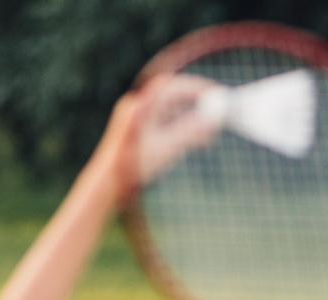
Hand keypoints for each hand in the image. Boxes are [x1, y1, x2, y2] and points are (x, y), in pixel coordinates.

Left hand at [95, 72, 220, 203]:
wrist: (109, 185)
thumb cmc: (134, 167)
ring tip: (210, 131)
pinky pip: (166, 122)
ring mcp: (138, 120)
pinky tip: (197, 141)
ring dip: (192, 117)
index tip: (217, 94)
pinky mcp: (140, 132)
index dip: (197, 87)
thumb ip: (192, 130)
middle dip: (197, 102)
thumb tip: (216, 117)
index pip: (173, 86)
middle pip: (173, 96)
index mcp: (142, 106)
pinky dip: (182, 127)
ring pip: (171, 110)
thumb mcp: (168, 148)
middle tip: (218, 111)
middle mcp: (138, 108)